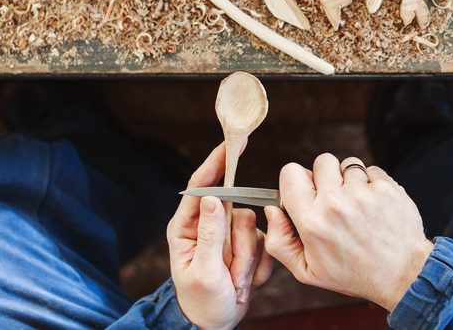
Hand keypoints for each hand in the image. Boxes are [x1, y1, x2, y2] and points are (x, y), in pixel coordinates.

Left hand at [167, 142, 272, 328]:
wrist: (214, 324)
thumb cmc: (200, 301)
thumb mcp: (202, 272)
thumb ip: (209, 235)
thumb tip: (214, 198)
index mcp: (187, 226)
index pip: (203, 185)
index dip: (218, 161)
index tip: (235, 141)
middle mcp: (209, 224)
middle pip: (237, 208)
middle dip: (240, 243)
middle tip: (231, 273)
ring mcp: (230, 233)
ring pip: (254, 227)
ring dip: (248, 259)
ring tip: (234, 280)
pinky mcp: (248, 244)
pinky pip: (265, 243)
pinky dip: (258, 267)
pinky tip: (242, 282)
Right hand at [264, 154, 433, 311]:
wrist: (403, 274)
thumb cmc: (354, 274)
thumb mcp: (307, 271)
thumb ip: (280, 241)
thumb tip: (272, 209)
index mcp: (312, 222)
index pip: (290, 172)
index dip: (297, 179)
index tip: (307, 192)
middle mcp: (335, 203)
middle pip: (321, 161)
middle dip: (326, 177)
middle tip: (335, 199)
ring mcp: (363, 193)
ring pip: (348, 164)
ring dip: (350, 179)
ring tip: (357, 204)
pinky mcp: (386, 188)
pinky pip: (372, 170)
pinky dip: (372, 183)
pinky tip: (374, 205)